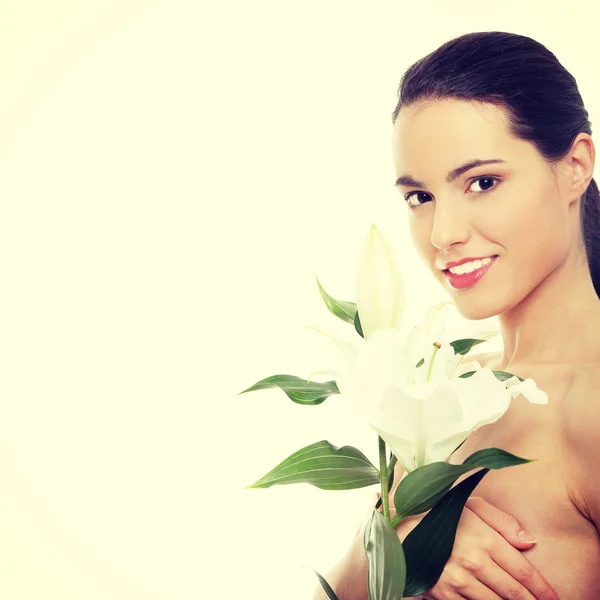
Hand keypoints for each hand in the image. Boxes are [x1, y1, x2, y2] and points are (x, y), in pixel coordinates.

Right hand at [397, 496, 559, 599]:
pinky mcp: (442, 593)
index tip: (554, 597)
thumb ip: (501, 521)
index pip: (522, 570)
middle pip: (513, 592)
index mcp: (483, 538)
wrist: (398, 525)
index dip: (542, 588)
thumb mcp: (469, 505)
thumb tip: (530, 542)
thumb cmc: (437, 511)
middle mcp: (473, 562)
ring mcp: (457, 580)